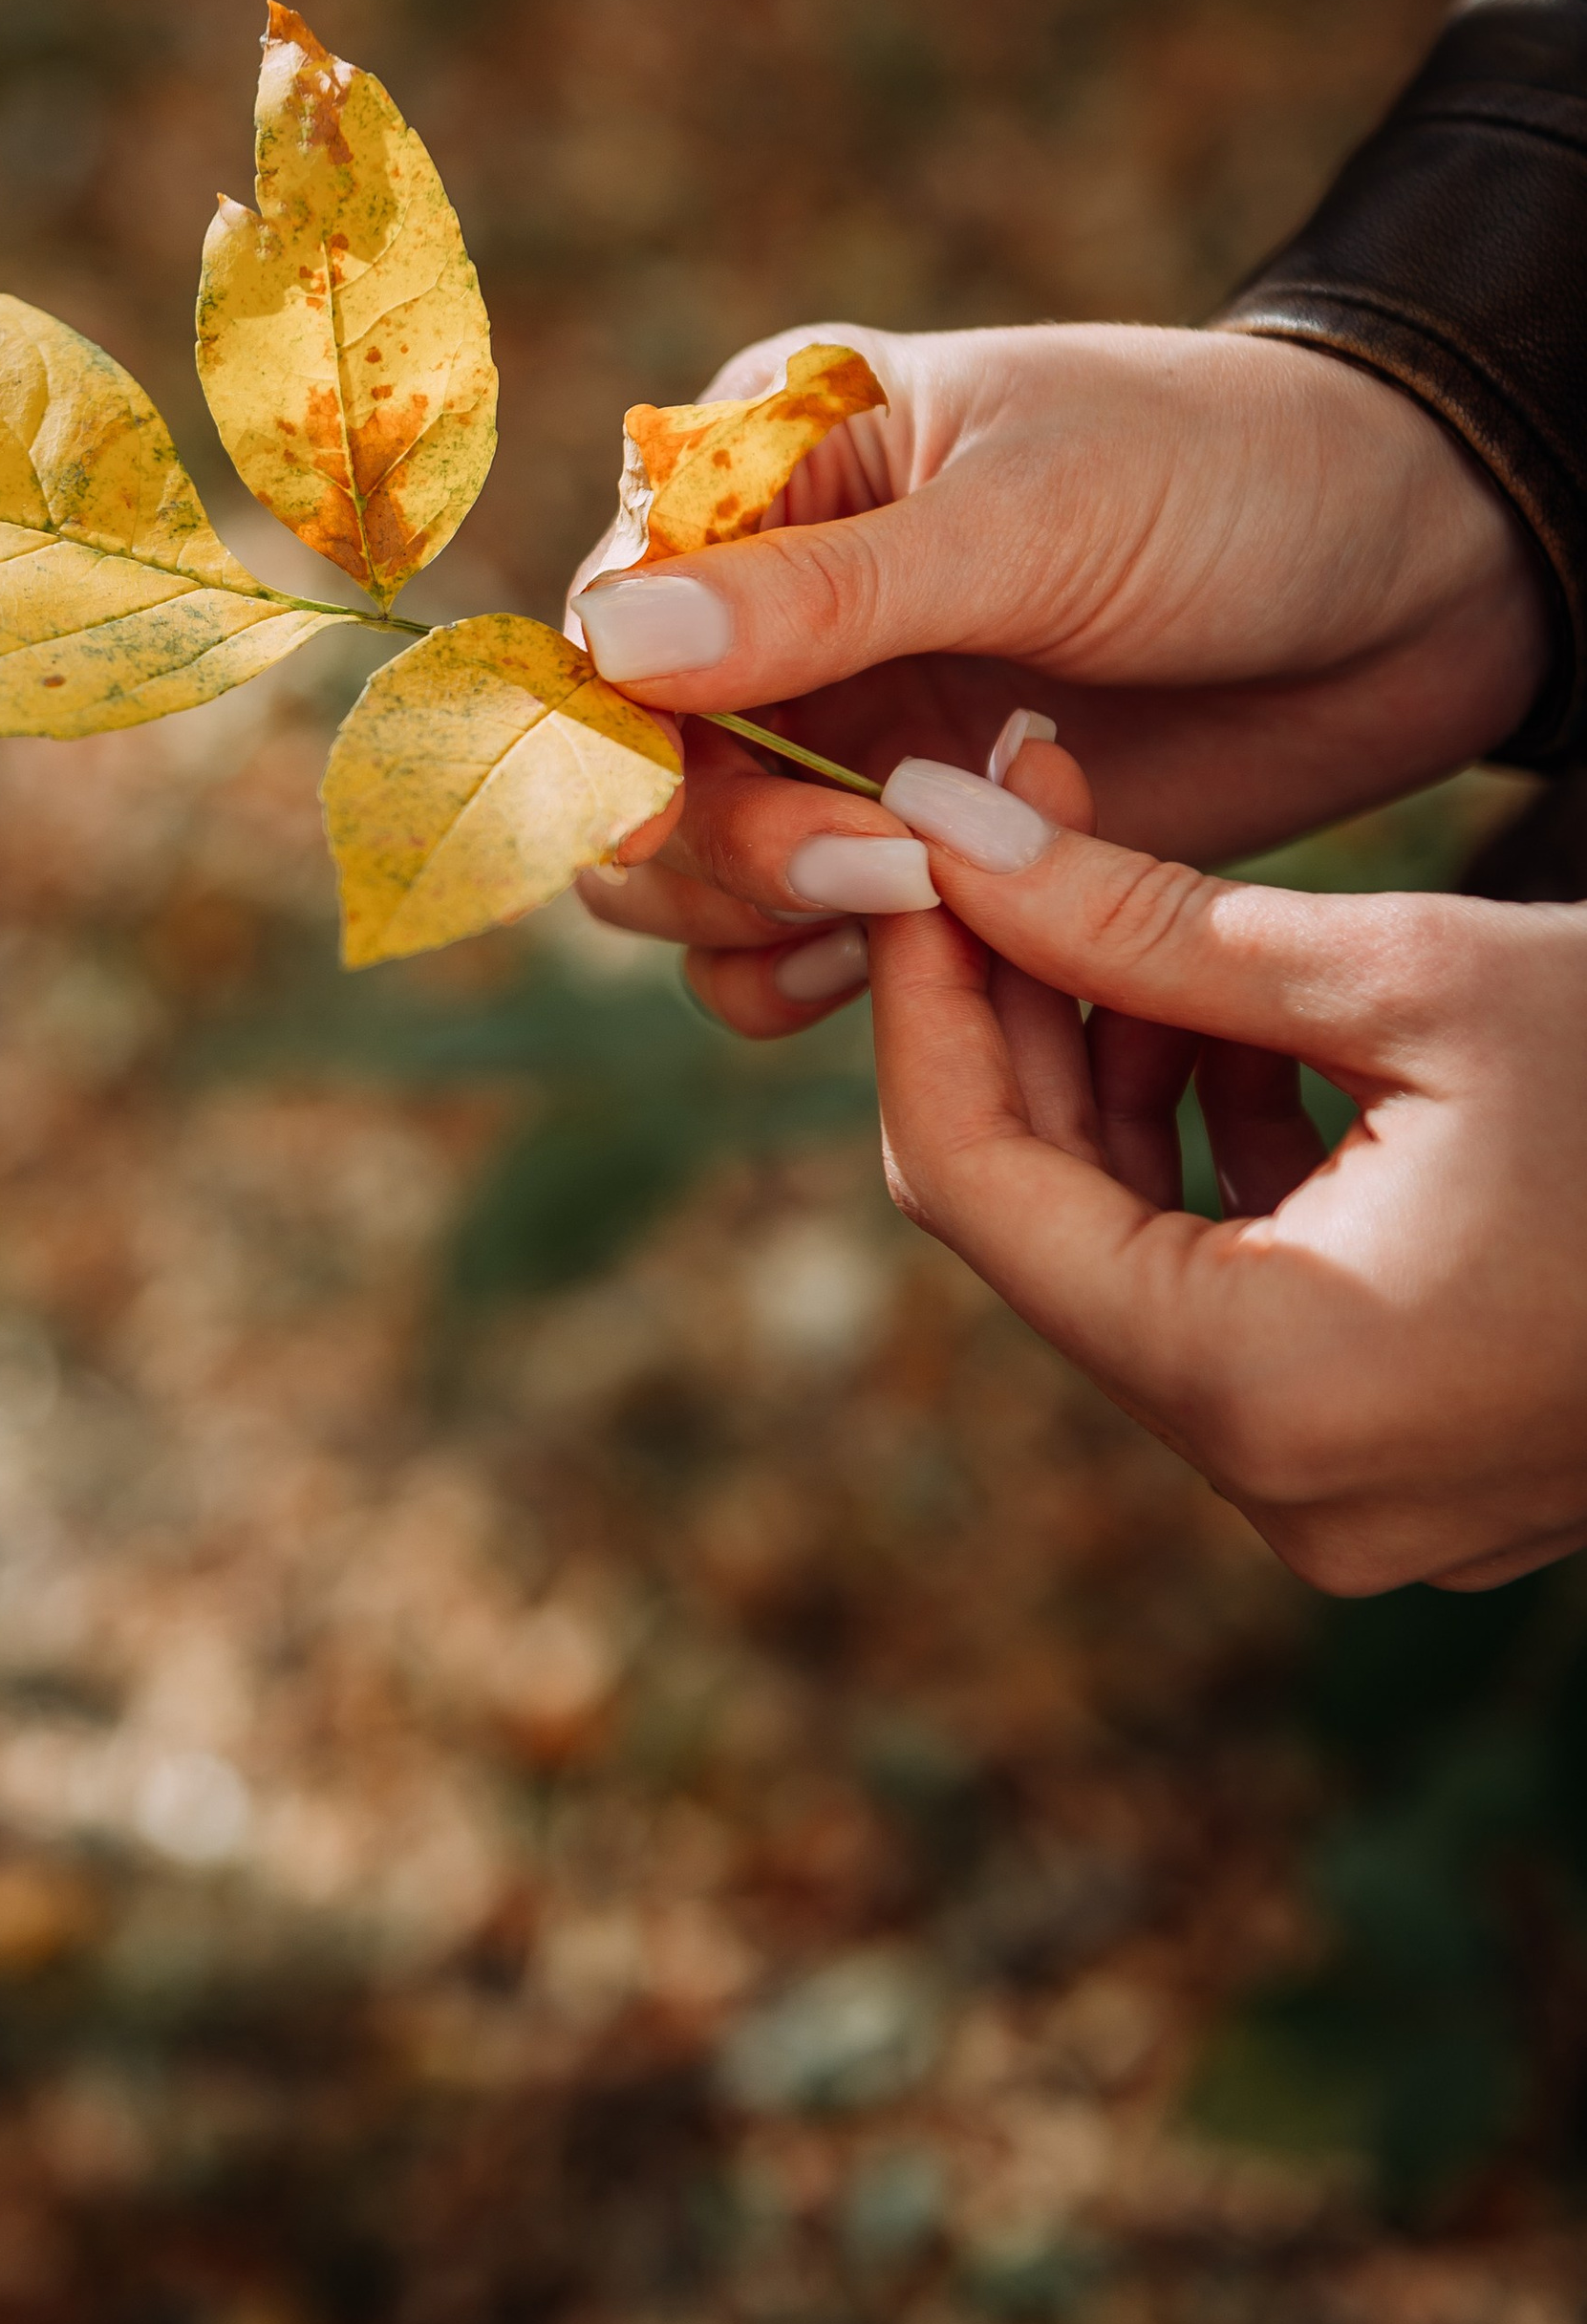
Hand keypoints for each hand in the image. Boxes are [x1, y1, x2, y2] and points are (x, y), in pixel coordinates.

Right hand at [571, 323, 1545, 908]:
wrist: (1419, 579)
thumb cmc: (1233, 481)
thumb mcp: (1033, 518)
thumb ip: (827, 595)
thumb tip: (612, 639)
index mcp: (766, 469)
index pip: (604, 621)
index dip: (624, 732)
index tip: (692, 801)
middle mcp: (768, 610)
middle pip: (630, 773)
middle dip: (720, 846)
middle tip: (876, 869)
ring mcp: (834, 733)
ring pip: (687, 878)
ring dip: (761, 921)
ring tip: (919, 904)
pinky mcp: (911, 844)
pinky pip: (787, 947)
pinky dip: (816, 975)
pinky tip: (916, 960)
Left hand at [863, 732, 1586, 1595]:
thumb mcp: (1416, 978)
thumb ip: (1153, 928)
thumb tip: (944, 835)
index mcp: (1271, 1394)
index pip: (973, 1193)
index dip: (920, 1004)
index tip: (906, 851)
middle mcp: (1291, 1488)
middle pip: (1050, 1229)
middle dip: (1016, 1018)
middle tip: (1012, 827)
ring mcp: (1356, 1497)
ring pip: (1138, 1255)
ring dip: (1114, 1075)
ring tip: (1122, 891)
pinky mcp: (1409, 1460)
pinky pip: (1240, 1295)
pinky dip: (1215, 1153)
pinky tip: (1232, 1012)